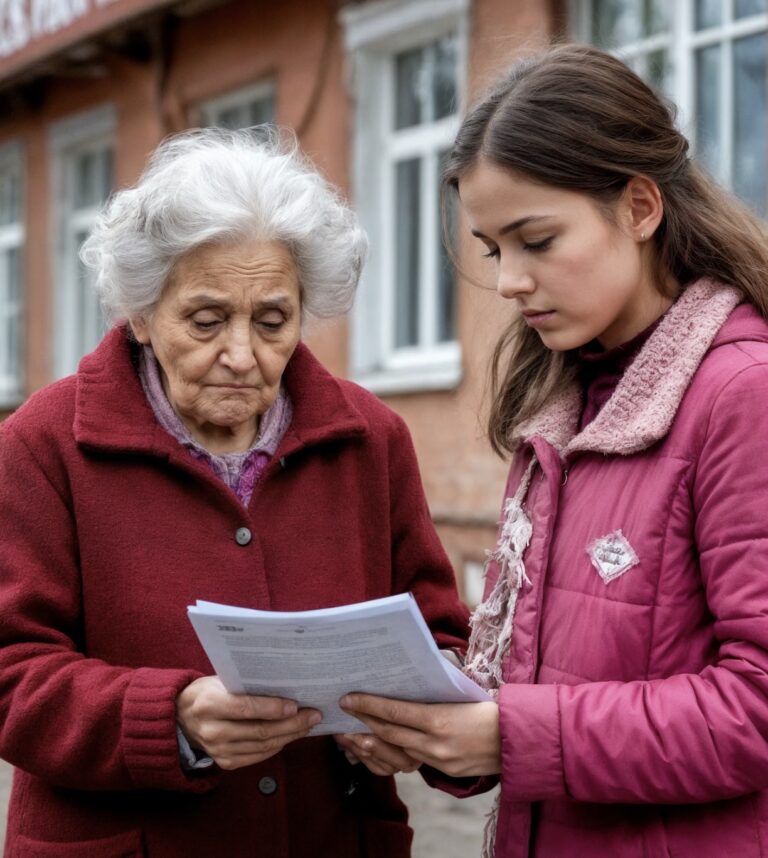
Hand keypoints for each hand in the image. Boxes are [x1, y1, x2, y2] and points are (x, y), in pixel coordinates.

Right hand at [176, 676, 320, 769]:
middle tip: (313, 715)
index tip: (296, 705)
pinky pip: (257, 756)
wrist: (179, 717)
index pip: (246, 708)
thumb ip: (246, 685)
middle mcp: (212, 730)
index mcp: (209, 704)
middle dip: (291, 724)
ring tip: (308, 725)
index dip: (273, 708)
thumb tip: (285, 684)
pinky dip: (277, 746)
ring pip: (262, 746)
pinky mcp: (225, 763)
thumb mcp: (220, 680)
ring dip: (289, 735)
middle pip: (259, 731)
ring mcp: (218, 750)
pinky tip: (290, 736)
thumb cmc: (207, 692)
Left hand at [340, 694, 499, 777]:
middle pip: (389, 733)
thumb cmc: (490, 707)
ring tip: (355, 731)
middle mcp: (435, 743)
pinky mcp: (445, 771)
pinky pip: (413, 761)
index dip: (368, 705)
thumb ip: (433, 692)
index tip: (348, 698)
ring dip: (374, 742)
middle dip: (363, 722)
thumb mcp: (460, 693)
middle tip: (345, 711)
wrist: (518, 739)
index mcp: (439, 719)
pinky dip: (395, 752)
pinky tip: (384, 743)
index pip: (394, 712)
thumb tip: (406, 681)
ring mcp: (439, 760)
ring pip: (397, 751)